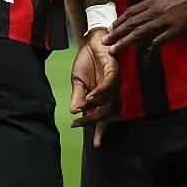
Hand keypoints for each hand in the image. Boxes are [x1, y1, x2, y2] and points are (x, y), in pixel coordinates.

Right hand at [69, 30, 118, 146]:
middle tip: (78, 124)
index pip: (102, 117)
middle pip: (104, 112)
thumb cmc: (86, 61)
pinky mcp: (114, 70)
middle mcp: (110, 92)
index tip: (95, 145)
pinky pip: (108, 84)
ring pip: (106, 99)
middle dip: (92, 121)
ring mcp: (113, 82)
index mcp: (102, 96)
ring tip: (81, 107)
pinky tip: (90, 96)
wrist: (90, 41)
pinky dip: (99, 92)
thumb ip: (77, 96)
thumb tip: (72, 112)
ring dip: (93, 105)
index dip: (99, 131)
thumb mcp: (77, 81)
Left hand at [104, 0, 186, 58]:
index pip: (131, 12)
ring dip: (125, 42)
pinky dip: (150, 50)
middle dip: (117, 33)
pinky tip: (145, 58)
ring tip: (114, 50)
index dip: (120, 20)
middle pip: (131, 23)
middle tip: (104, 41)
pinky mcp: (173, 31)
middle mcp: (153, 11)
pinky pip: (159, 42)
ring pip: (140, 33)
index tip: (111, 28)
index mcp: (152, 1)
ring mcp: (162, 22)